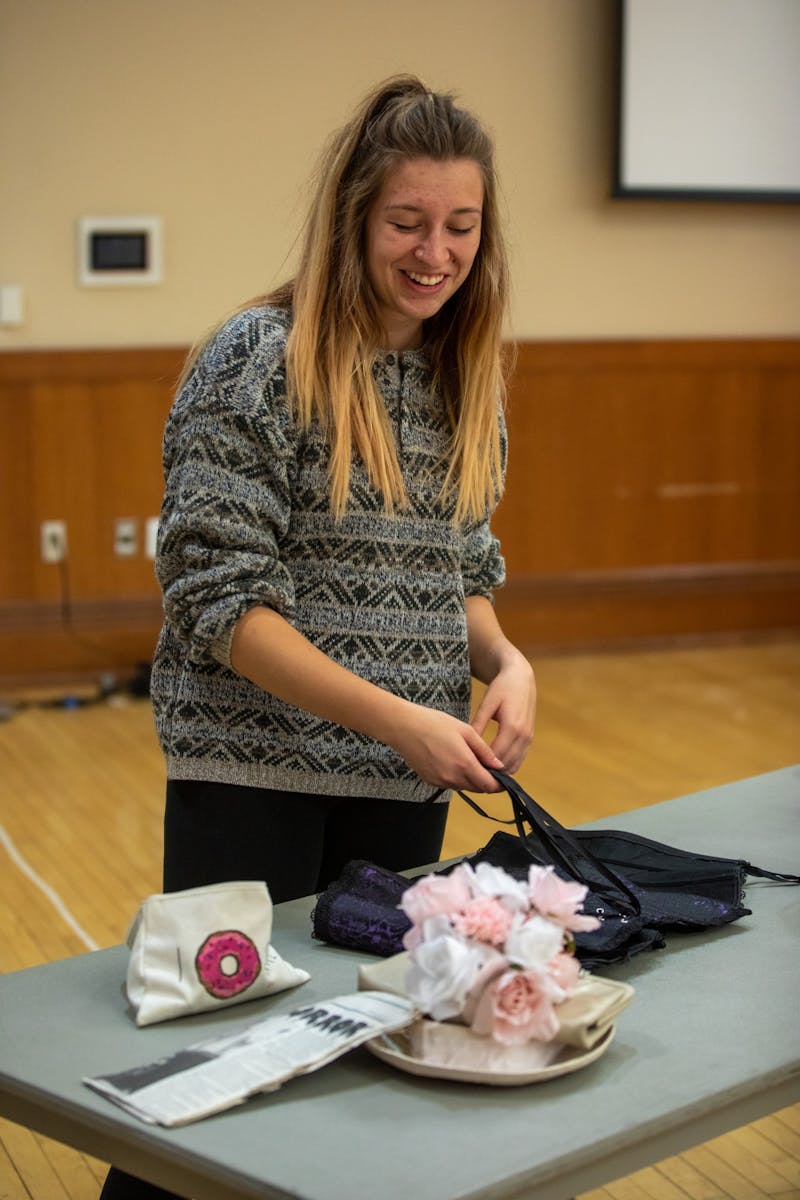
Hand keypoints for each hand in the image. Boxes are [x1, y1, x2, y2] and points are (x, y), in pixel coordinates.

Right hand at [389, 702, 504, 792]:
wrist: (404, 728)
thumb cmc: (433, 724)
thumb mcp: (465, 731)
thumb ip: (484, 751)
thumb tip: (499, 765)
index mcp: (464, 764)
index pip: (489, 785)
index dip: (500, 784)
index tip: (505, 779)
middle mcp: (452, 778)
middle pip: (478, 789)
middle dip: (487, 781)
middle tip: (490, 767)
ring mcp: (440, 782)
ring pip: (465, 787)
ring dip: (472, 780)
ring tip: (471, 761)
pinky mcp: (431, 781)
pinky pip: (451, 784)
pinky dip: (458, 778)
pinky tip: (454, 761)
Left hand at [471, 653, 535, 774]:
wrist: (521, 679)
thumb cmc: (502, 688)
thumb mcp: (487, 703)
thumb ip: (478, 724)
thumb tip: (467, 744)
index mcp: (512, 727)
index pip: (497, 756)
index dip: (483, 766)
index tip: (467, 770)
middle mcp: (523, 736)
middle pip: (507, 765)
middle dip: (490, 773)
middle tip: (471, 777)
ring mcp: (528, 739)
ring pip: (514, 765)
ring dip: (500, 772)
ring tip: (480, 774)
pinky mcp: (529, 739)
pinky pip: (519, 759)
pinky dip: (507, 766)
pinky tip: (492, 766)